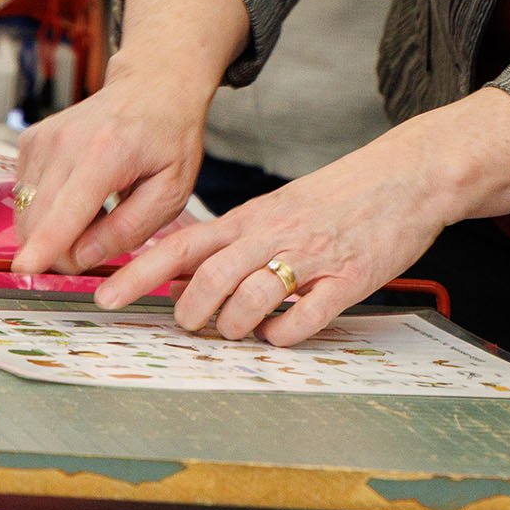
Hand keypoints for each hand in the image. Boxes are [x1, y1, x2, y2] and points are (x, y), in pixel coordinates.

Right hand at [9, 0, 250, 274]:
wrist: (151, 87)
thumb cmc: (168, 137)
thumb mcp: (172, 190)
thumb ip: (130, 228)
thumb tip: (82, 257)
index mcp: (108, 152)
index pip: (68, 208)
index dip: (45, 244)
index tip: (26, 268)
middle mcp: (66, 142)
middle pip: (39, 219)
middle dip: (59, 251)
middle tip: (97, 243)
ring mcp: (43, 139)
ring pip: (27, 212)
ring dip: (53, 229)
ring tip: (95, 210)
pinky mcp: (30, 141)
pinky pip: (25, 196)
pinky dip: (47, 208)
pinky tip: (77, 193)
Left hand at [92, 86, 509, 345]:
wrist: (407, 175)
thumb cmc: (338, 196)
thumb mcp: (277, 207)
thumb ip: (235, 239)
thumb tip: (183, 272)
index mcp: (252, 218)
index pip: (181, 245)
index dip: (138, 274)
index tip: (102, 296)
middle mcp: (274, 235)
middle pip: (209, 280)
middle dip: (190, 312)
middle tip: (191, 325)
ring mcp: (312, 256)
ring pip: (252, 300)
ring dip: (234, 326)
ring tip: (237, 331)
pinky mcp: (350, 277)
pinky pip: (306, 316)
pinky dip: (285, 333)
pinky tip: (283, 333)